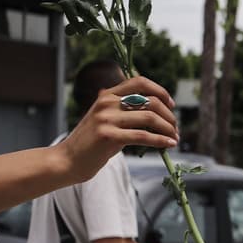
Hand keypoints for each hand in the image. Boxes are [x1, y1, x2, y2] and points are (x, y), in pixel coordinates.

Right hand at [56, 77, 178, 183]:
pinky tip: (169, 145)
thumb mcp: (105, 119)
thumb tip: (155, 108)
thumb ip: (123, 109)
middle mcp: (107, 103)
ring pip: (150, 118)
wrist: (67, 160)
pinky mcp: (108, 136)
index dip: (160, 91)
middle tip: (175, 127)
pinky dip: (161, 140)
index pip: (139, 82)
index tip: (171, 104)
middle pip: (150, 100)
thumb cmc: (91, 142)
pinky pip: (143, 136)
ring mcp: (106, 119)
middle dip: (169, 114)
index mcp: (107, 95)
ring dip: (168, 128)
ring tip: (175, 138)